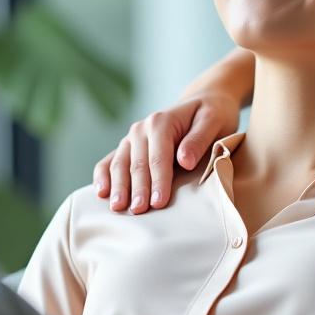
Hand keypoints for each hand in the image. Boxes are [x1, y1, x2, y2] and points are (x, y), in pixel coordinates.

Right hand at [93, 91, 241, 213]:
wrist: (202, 102)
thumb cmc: (212, 115)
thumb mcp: (214, 120)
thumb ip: (199, 139)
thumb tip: (184, 161)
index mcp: (161, 122)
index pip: (158, 158)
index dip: (158, 181)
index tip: (159, 203)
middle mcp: (141, 129)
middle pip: (136, 164)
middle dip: (137, 189)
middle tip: (138, 212)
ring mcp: (131, 138)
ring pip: (119, 165)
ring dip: (118, 187)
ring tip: (118, 208)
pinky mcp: (127, 147)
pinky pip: (109, 162)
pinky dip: (103, 176)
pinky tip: (101, 193)